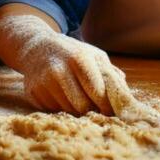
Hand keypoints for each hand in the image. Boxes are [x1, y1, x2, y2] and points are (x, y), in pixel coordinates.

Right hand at [0, 8, 124, 114]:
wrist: (35, 48)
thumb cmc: (71, 53)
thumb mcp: (93, 55)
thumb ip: (110, 74)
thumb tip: (126, 97)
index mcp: (79, 59)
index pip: (98, 92)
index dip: (107, 106)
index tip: (111, 111)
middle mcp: (60, 70)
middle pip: (83, 106)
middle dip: (92, 110)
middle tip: (95, 108)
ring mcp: (44, 82)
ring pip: (69, 111)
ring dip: (76, 109)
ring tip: (77, 98)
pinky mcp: (33, 93)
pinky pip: (53, 110)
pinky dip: (60, 108)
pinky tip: (60, 95)